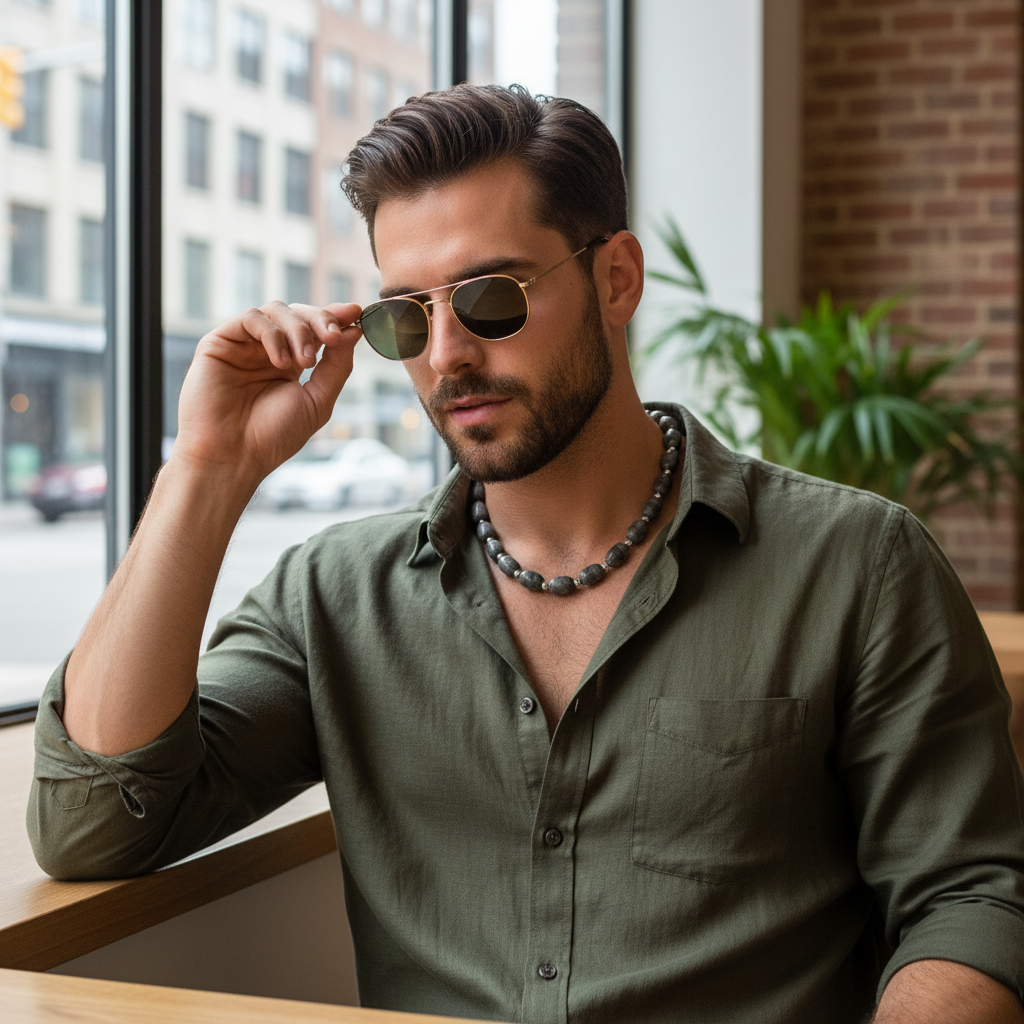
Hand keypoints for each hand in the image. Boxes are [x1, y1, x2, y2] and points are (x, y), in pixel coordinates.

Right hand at [173, 300, 362, 486]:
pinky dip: (272, 334)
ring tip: (305, 361)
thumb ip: (337, 365)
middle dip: (321, 320)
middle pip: (298, 314)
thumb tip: (354, 330)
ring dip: (299, 330)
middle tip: (334, 338)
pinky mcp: (219, 342)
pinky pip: (250, 318)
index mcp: (290, 363)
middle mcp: (266, 350)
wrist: (233, 456)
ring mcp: (243, 345)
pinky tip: (280, 362)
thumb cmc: (273, 437)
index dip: (335, 317)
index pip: (314, 329)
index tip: (356, 313)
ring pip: (276, 310)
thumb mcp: (317, 401)